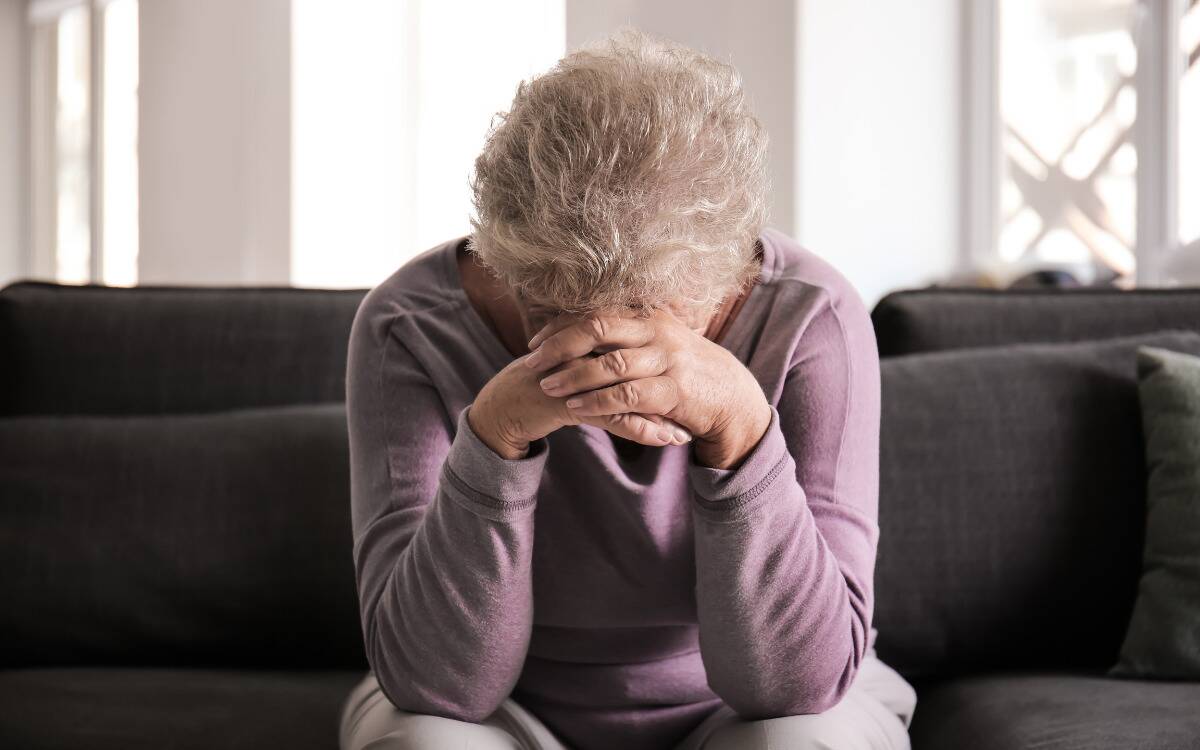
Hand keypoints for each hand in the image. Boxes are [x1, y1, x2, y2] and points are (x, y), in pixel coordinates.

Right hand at [469, 350, 695, 459]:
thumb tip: (648, 374)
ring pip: (629, 391)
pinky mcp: (564, 397)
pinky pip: (609, 414)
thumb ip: (612, 367)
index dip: (670, 371)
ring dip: (660, 415)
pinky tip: (660, 441)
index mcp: (594, 336)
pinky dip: (639, 429)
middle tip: (699, 414)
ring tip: (684, 435)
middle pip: (641, 367)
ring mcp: (574, 371)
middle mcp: (586, 348)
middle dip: (672, 393)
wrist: (503, 403)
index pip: (642, 351)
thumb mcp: (583, 372)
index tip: (697, 392)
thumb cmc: (546, 385)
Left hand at [523, 307, 771, 468]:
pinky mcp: (674, 390)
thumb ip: (628, 336)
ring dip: (574, 376)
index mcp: (649, 316)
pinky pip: (627, 394)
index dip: (560, 326)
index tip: (534, 341)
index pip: (596, 313)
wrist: (733, 398)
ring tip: (547, 387)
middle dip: (559, 345)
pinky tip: (576, 410)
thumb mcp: (661, 344)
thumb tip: (582, 332)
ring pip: (610, 363)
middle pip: (597, 328)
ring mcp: (667, 359)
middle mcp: (657, 331)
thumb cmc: (688, 372)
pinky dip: (598, 402)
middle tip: (530, 362)